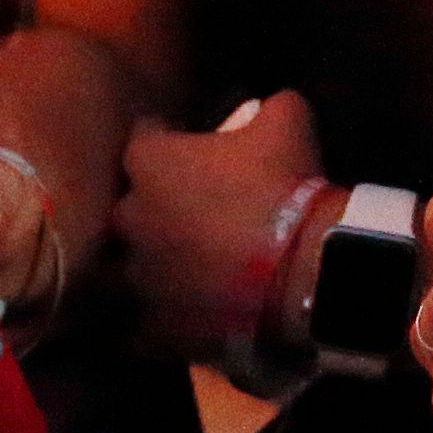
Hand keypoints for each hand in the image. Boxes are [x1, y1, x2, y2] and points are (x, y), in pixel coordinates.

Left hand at [115, 91, 326, 362]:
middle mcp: (130, 217)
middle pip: (130, 206)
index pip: (143, 137)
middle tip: (193, 210)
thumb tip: (268, 102)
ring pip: (128, 270)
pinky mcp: (153, 326)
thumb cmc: (286, 185)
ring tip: (181, 269)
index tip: (189, 142)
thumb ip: (269, 104)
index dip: (167, 137)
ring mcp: (138, 277)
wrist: (303, 269)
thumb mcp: (288, 120)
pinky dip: (155, 324)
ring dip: (150, 266)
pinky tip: (179, 318)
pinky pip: (138, 330)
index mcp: (150, 162)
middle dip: (155, 206)